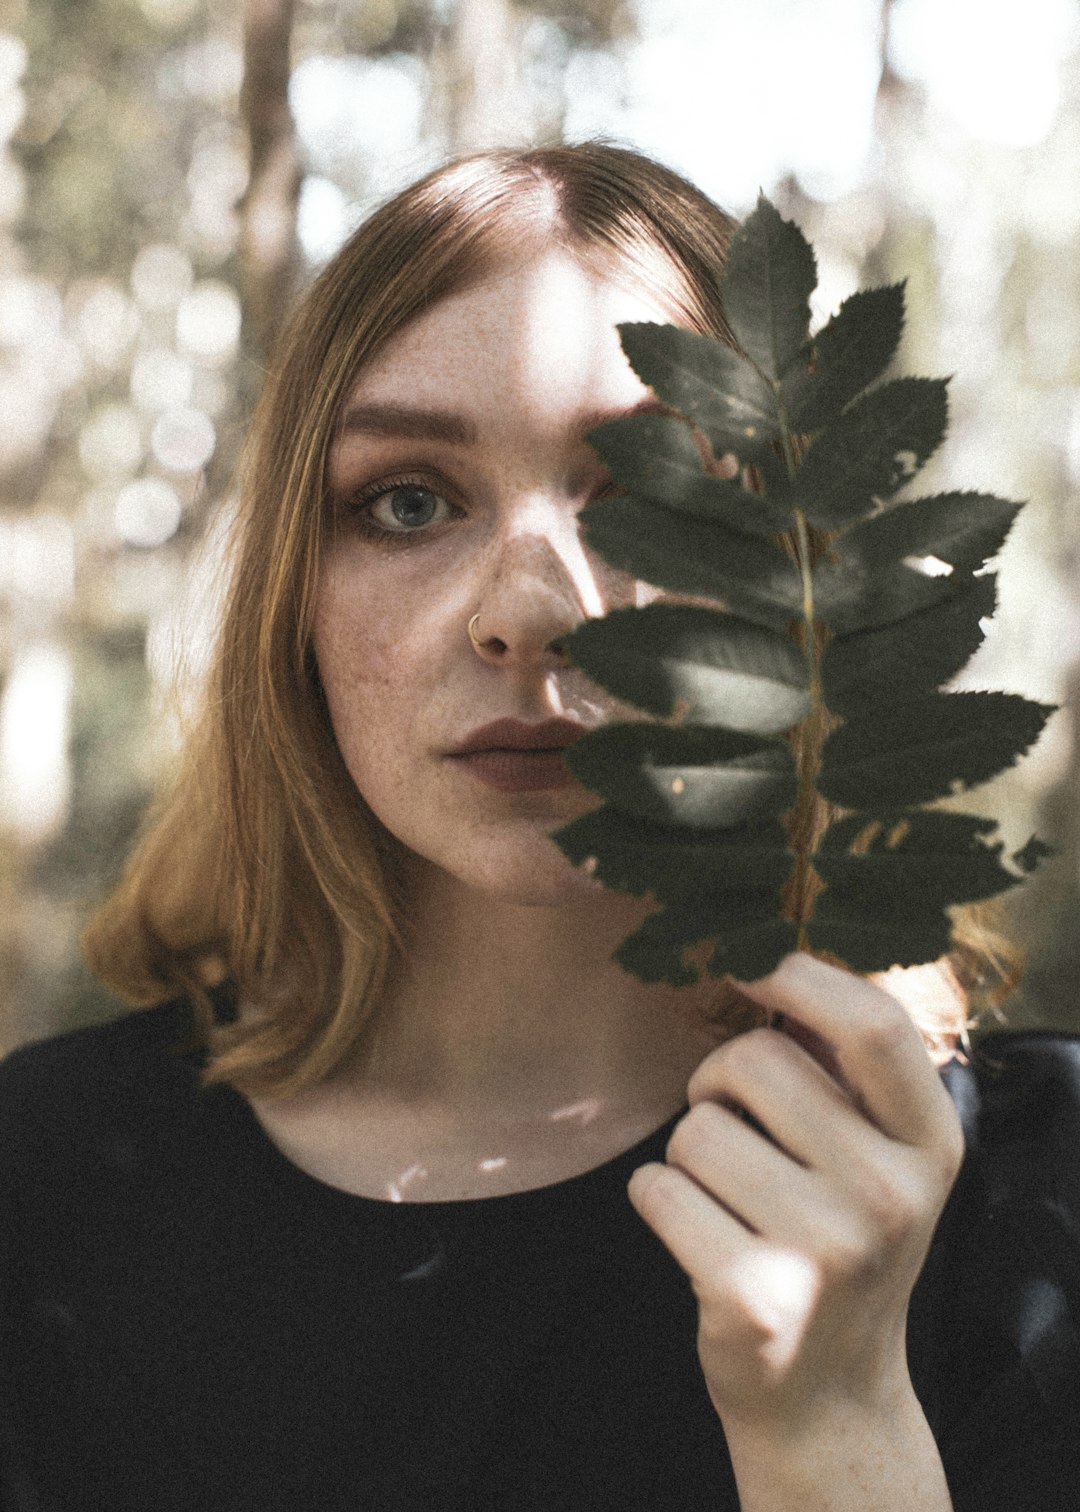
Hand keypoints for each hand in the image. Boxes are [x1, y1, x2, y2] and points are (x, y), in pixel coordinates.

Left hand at [627, 952, 964, 1438]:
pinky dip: (659, 1200)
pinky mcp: (754, 1296)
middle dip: (718, 1082)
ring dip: (689, 1153)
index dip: (795, 973)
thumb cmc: (840, 1241)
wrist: (829, 1394)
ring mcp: (825, 1251)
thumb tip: (765, 949)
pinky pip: (656, 1188)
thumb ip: (843, 1068)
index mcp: (930, 1143)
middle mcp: (890, 1194)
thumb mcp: (879, 1157)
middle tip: (736, 1132)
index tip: (744, 962)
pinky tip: (699, 1238)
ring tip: (729, 1199)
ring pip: (695, 1127)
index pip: (871, 1022)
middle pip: (753, 1063)